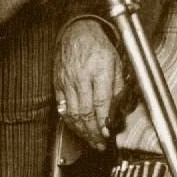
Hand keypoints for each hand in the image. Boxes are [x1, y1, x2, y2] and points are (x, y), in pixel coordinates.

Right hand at [55, 18, 126, 149]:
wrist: (77, 32)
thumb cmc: (99, 47)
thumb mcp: (117, 63)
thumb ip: (118, 88)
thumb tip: (117, 112)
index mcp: (100, 71)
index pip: (100, 104)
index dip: (103, 122)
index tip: (108, 134)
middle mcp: (82, 77)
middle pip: (85, 112)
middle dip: (93, 133)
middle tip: (99, 144)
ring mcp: (67, 81)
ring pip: (72, 112)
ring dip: (81, 130)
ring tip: (89, 140)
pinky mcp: (58, 83)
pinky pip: (62, 106)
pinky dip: (69, 120)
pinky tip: (76, 127)